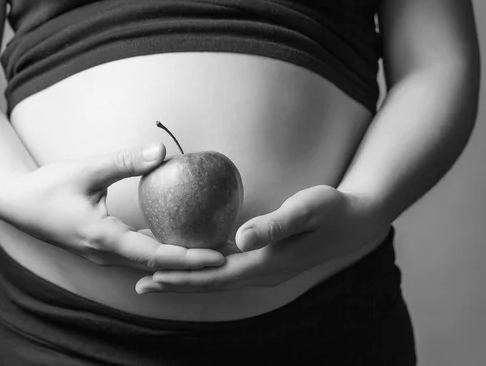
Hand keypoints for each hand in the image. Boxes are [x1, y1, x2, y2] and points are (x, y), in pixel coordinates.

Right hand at [0, 142, 224, 271]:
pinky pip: (139, 255)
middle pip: (158, 265)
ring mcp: (104, 254)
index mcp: (103, 238)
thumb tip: (163, 151)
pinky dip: (162, 252)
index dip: (188, 258)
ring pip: (149, 263)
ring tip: (211, 252)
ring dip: (179, 261)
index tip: (218, 257)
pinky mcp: (103, 249)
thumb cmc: (47, 186)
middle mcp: (106, 254)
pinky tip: (180, 241)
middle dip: (192, 265)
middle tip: (226, 256)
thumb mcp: (86, 169)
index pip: (155, 255)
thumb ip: (124, 161)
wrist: (17, 203)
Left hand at [135, 185, 389, 293]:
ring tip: (155, 278)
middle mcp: (262, 273)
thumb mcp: (307, 210)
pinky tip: (188, 261)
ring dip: (185, 279)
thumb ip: (275, 225)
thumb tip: (241, 239)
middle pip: (210, 284)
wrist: (355, 222)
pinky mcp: (263, 261)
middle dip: (175, 285)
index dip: (183, 278)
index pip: (216, 276)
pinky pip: (226, 269)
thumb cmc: (332, 210)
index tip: (153, 276)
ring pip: (216, 280)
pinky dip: (202, 268)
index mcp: (267, 263)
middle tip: (140, 285)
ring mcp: (263, 270)